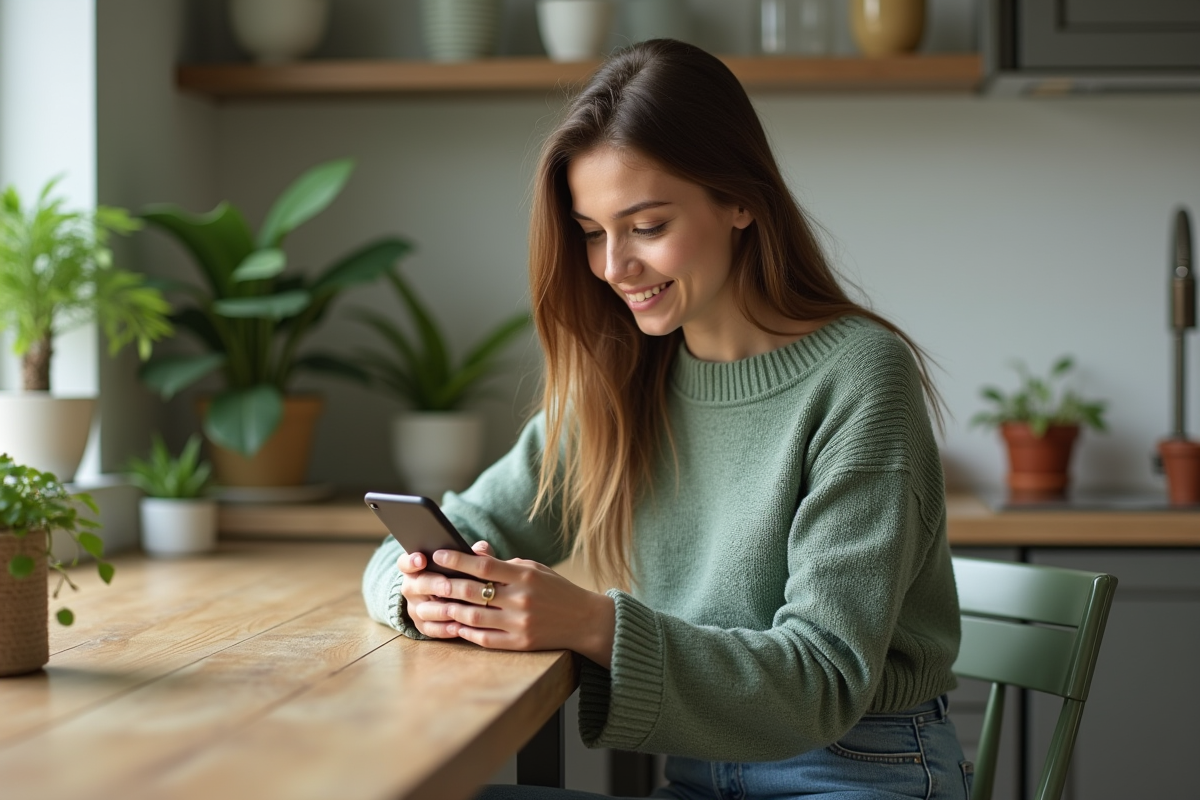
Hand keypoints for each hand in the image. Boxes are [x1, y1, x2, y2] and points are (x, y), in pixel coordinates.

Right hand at [398, 540, 494, 638]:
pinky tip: (459, 627)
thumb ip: (470, 555)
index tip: (422, 559)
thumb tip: (481, 549)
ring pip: (424, 610)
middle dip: (434, 585)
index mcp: (416, 567)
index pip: (405, 562)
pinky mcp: (423, 626)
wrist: (452, 598)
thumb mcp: (462, 561)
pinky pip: (431, 629)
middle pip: (416, 586)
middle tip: (449, 586)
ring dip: (441, 610)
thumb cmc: (457, 574)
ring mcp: (415, 608)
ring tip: (458, 608)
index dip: (411, 561)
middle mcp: (411, 587)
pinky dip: (445, 629)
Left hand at [398, 543, 614, 666]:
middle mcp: (521, 599)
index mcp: (525, 576)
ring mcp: (520, 623)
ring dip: (450, 610)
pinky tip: (455, 624)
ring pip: (474, 617)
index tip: (438, 554)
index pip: (483, 565)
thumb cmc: (557, 590)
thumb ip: (505, 564)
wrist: (586, 620)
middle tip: (427, 581)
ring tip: (435, 604)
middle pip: (473, 592)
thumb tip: (473, 557)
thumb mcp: (535, 569)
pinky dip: (466, 631)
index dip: (457, 559)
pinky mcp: (520, 644)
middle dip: (446, 585)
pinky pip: (485, 638)